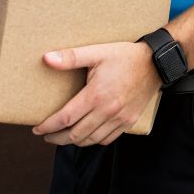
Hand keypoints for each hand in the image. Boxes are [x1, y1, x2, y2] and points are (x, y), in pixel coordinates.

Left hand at [32, 42, 160, 145]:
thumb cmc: (125, 56)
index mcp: (96, 95)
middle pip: (75, 135)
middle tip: (46, 135)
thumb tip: (46, 59)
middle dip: (57, 138)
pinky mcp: (129, 122)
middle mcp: (107, 111)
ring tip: (63, 136)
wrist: (156, 64)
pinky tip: (86, 135)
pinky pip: (107, 139)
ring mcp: (119, 119)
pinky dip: (93, 141)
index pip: (65, 118)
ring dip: (74, 141)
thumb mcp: (97, 52)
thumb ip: (71, 57)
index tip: (37, 129)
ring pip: (90, 140)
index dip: (48, 126)